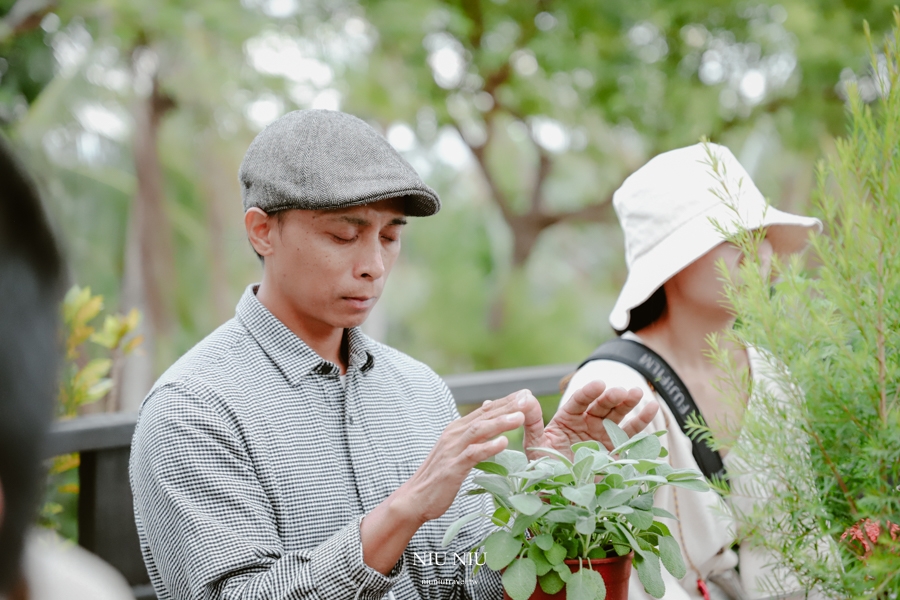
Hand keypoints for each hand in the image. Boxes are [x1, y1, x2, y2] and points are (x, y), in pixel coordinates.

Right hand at [394, 390, 529, 524]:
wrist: (415, 498)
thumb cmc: (439, 475)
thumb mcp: (456, 448)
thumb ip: (472, 430)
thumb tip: (487, 408)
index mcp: (456, 429)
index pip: (485, 410)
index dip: (506, 401)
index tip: (526, 394)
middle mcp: (454, 434)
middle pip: (484, 416)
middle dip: (507, 406)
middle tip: (528, 397)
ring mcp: (452, 450)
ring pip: (479, 430)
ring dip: (500, 422)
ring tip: (520, 417)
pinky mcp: (452, 468)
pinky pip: (472, 454)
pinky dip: (488, 447)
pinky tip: (503, 442)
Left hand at [521, 380, 658, 459]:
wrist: (558, 495)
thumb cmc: (542, 469)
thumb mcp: (534, 446)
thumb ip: (531, 423)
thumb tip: (526, 398)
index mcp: (567, 419)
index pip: (578, 401)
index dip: (588, 393)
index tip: (599, 384)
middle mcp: (586, 423)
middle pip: (601, 405)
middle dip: (611, 397)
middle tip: (621, 392)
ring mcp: (603, 434)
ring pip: (617, 415)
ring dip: (628, 403)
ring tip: (638, 393)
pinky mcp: (616, 449)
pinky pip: (630, 433)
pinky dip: (642, 420)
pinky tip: (653, 407)